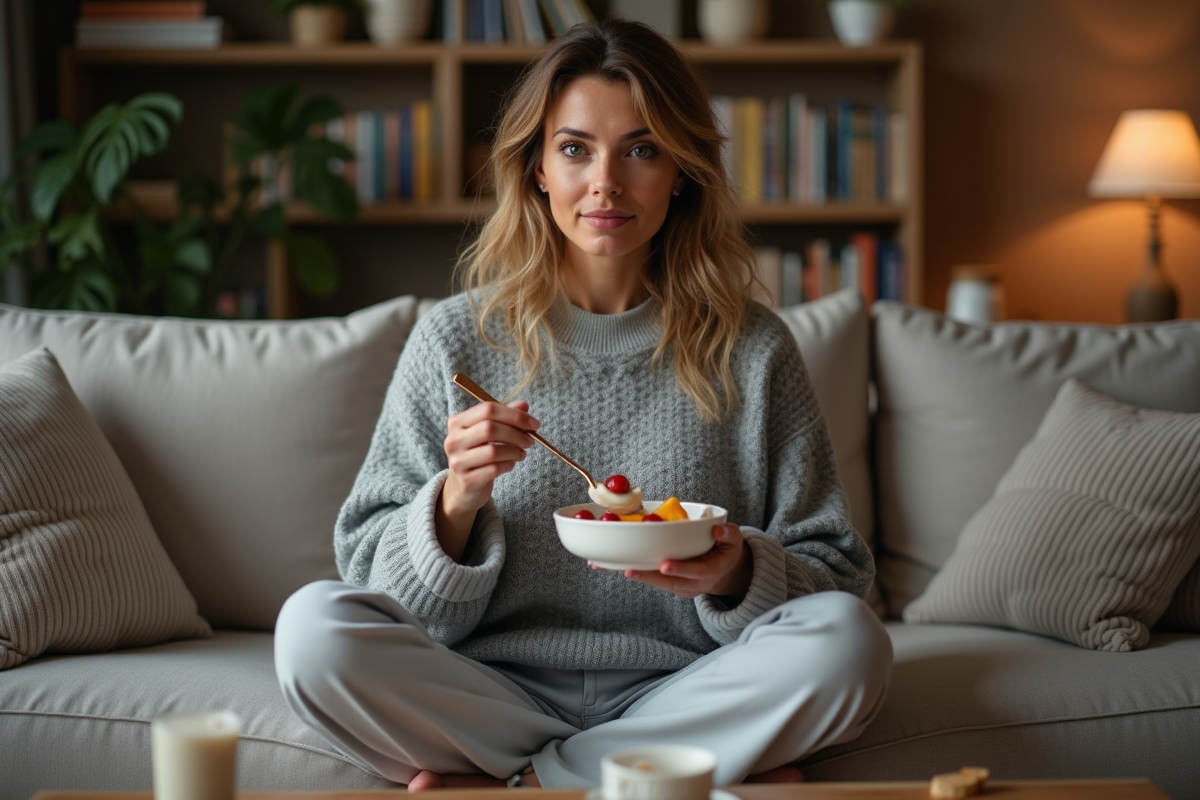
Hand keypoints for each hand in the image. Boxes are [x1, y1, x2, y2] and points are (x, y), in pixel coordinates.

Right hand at [437, 400, 537, 559]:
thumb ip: (505, 416)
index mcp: (457, 422)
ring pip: (493, 451)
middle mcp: (454, 440)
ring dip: (514, 451)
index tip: (533, 423)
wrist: (463, 487)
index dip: (515, 414)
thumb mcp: (488, 432)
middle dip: (516, 433)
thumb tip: (524, 405)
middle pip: (489, 428)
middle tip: (530, 440)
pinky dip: (508, 465)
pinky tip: (511, 464)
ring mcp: (458, 461)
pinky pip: (494, 469)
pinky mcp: (467, 480)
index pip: (488, 409)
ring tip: (522, 453)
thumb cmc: (478, 454)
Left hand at [603, 523, 752, 601]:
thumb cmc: (727, 551)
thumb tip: (718, 529)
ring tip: (615, 567)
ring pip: (657, 583)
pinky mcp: (671, 586)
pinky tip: (616, 565)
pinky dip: (636, 572)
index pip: (696, 571)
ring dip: (637, 575)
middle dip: (649, 577)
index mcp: (712, 571)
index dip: (680, 569)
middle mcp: (695, 584)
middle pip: (670, 583)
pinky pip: (653, 580)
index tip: (665, 565)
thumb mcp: (735, 540)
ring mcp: (682, 588)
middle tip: (629, 570)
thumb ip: (729, 534)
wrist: (725, 573)